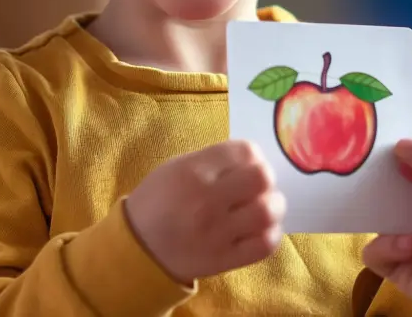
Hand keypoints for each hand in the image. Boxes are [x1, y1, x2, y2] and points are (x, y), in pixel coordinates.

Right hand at [124, 139, 284, 282]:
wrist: (137, 249)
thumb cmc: (158, 202)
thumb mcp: (176, 169)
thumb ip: (214, 161)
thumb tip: (253, 160)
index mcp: (193, 171)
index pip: (245, 151)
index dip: (253, 156)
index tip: (247, 165)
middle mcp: (207, 200)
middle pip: (262, 178)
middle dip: (266, 178)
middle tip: (257, 186)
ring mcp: (217, 232)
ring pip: (268, 211)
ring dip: (273, 205)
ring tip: (263, 206)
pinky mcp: (224, 259)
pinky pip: (264, 245)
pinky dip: (271, 233)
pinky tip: (262, 229)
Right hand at [362, 129, 411, 316]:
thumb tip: (405, 144)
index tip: (387, 138)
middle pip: (405, 183)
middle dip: (392, 177)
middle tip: (380, 175)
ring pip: (388, 215)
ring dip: (391, 213)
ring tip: (407, 222)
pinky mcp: (407, 272)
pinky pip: (378, 251)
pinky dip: (386, 245)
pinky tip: (409, 247)